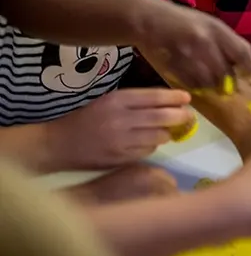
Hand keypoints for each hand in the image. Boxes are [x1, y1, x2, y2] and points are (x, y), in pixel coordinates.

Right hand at [47, 89, 192, 169]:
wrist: (58, 144)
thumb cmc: (86, 118)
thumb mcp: (108, 101)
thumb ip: (135, 101)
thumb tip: (168, 102)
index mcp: (117, 100)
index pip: (154, 97)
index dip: (174, 97)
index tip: (187, 98)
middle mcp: (121, 119)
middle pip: (162, 117)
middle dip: (180, 116)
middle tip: (188, 116)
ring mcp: (121, 141)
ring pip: (158, 136)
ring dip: (166, 133)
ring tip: (165, 130)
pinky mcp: (120, 158)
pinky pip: (148, 151)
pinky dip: (152, 146)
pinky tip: (147, 142)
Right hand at [134, 0, 250, 90]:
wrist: (149, 19)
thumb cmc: (184, 21)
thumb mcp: (209, 24)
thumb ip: (226, 42)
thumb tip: (244, 65)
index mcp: (217, 28)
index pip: (242, 52)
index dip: (249, 67)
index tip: (249, 75)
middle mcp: (204, 41)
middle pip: (225, 73)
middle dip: (229, 84)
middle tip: (229, 88)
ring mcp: (187, 54)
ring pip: (208, 82)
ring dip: (212, 87)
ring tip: (212, 85)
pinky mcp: (173, 65)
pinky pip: (191, 84)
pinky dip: (196, 87)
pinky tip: (196, 81)